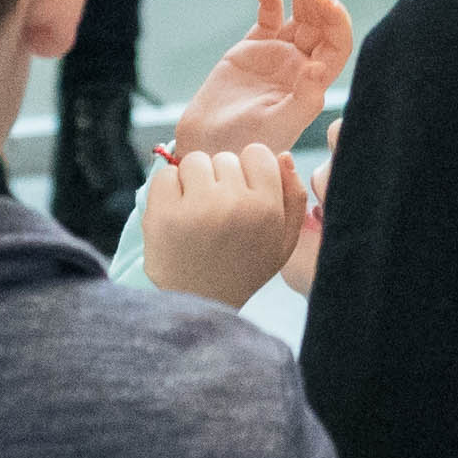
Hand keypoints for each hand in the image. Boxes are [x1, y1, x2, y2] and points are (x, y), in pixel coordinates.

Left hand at [146, 143, 315, 307]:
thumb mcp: (282, 242)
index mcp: (266, 209)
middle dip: (220, 180)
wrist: (198, 304)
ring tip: (197, 213)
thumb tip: (283, 156)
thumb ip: (294, 198)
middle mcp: (234, 204)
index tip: (243, 195)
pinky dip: (169, 191)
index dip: (249, 172)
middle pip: (225, 158)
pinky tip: (177, 216)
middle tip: (218, 214)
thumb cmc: (242, 269)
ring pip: (195, 162)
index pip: (258, 153)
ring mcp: (196, 207)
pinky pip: (166, 175)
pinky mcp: (163, 213)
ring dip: (194, 182)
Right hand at [167, 0, 352, 156]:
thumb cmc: (248, 143)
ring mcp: (279, 54)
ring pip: (298, 15)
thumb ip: (304, 99)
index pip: (337, 44)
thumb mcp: (279, 125)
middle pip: (320, 22)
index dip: (336, 21)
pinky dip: (270, 1)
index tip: (326, 1)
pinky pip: (268, 18)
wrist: (209, 144)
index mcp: (315, 82)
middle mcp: (302, 64)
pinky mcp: (253, 48)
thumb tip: (321, 69)